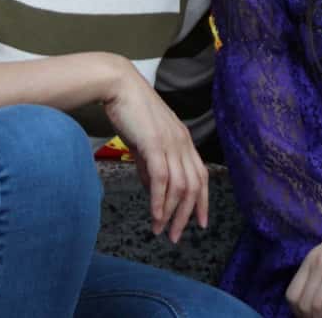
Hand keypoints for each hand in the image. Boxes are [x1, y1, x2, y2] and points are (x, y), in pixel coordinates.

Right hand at [102, 60, 207, 242]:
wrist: (118, 86)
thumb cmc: (130, 111)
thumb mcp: (144, 141)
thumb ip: (149, 165)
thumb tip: (152, 188)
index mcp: (183, 140)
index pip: (201, 176)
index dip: (203, 201)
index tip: (200, 223)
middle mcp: (182, 142)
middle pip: (194, 186)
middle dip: (187, 215)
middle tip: (176, 236)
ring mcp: (170, 142)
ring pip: (180, 186)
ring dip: (171, 213)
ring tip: (162, 231)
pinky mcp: (154, 143)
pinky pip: (161, 179)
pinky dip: (159, 200)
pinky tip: (155, 216)